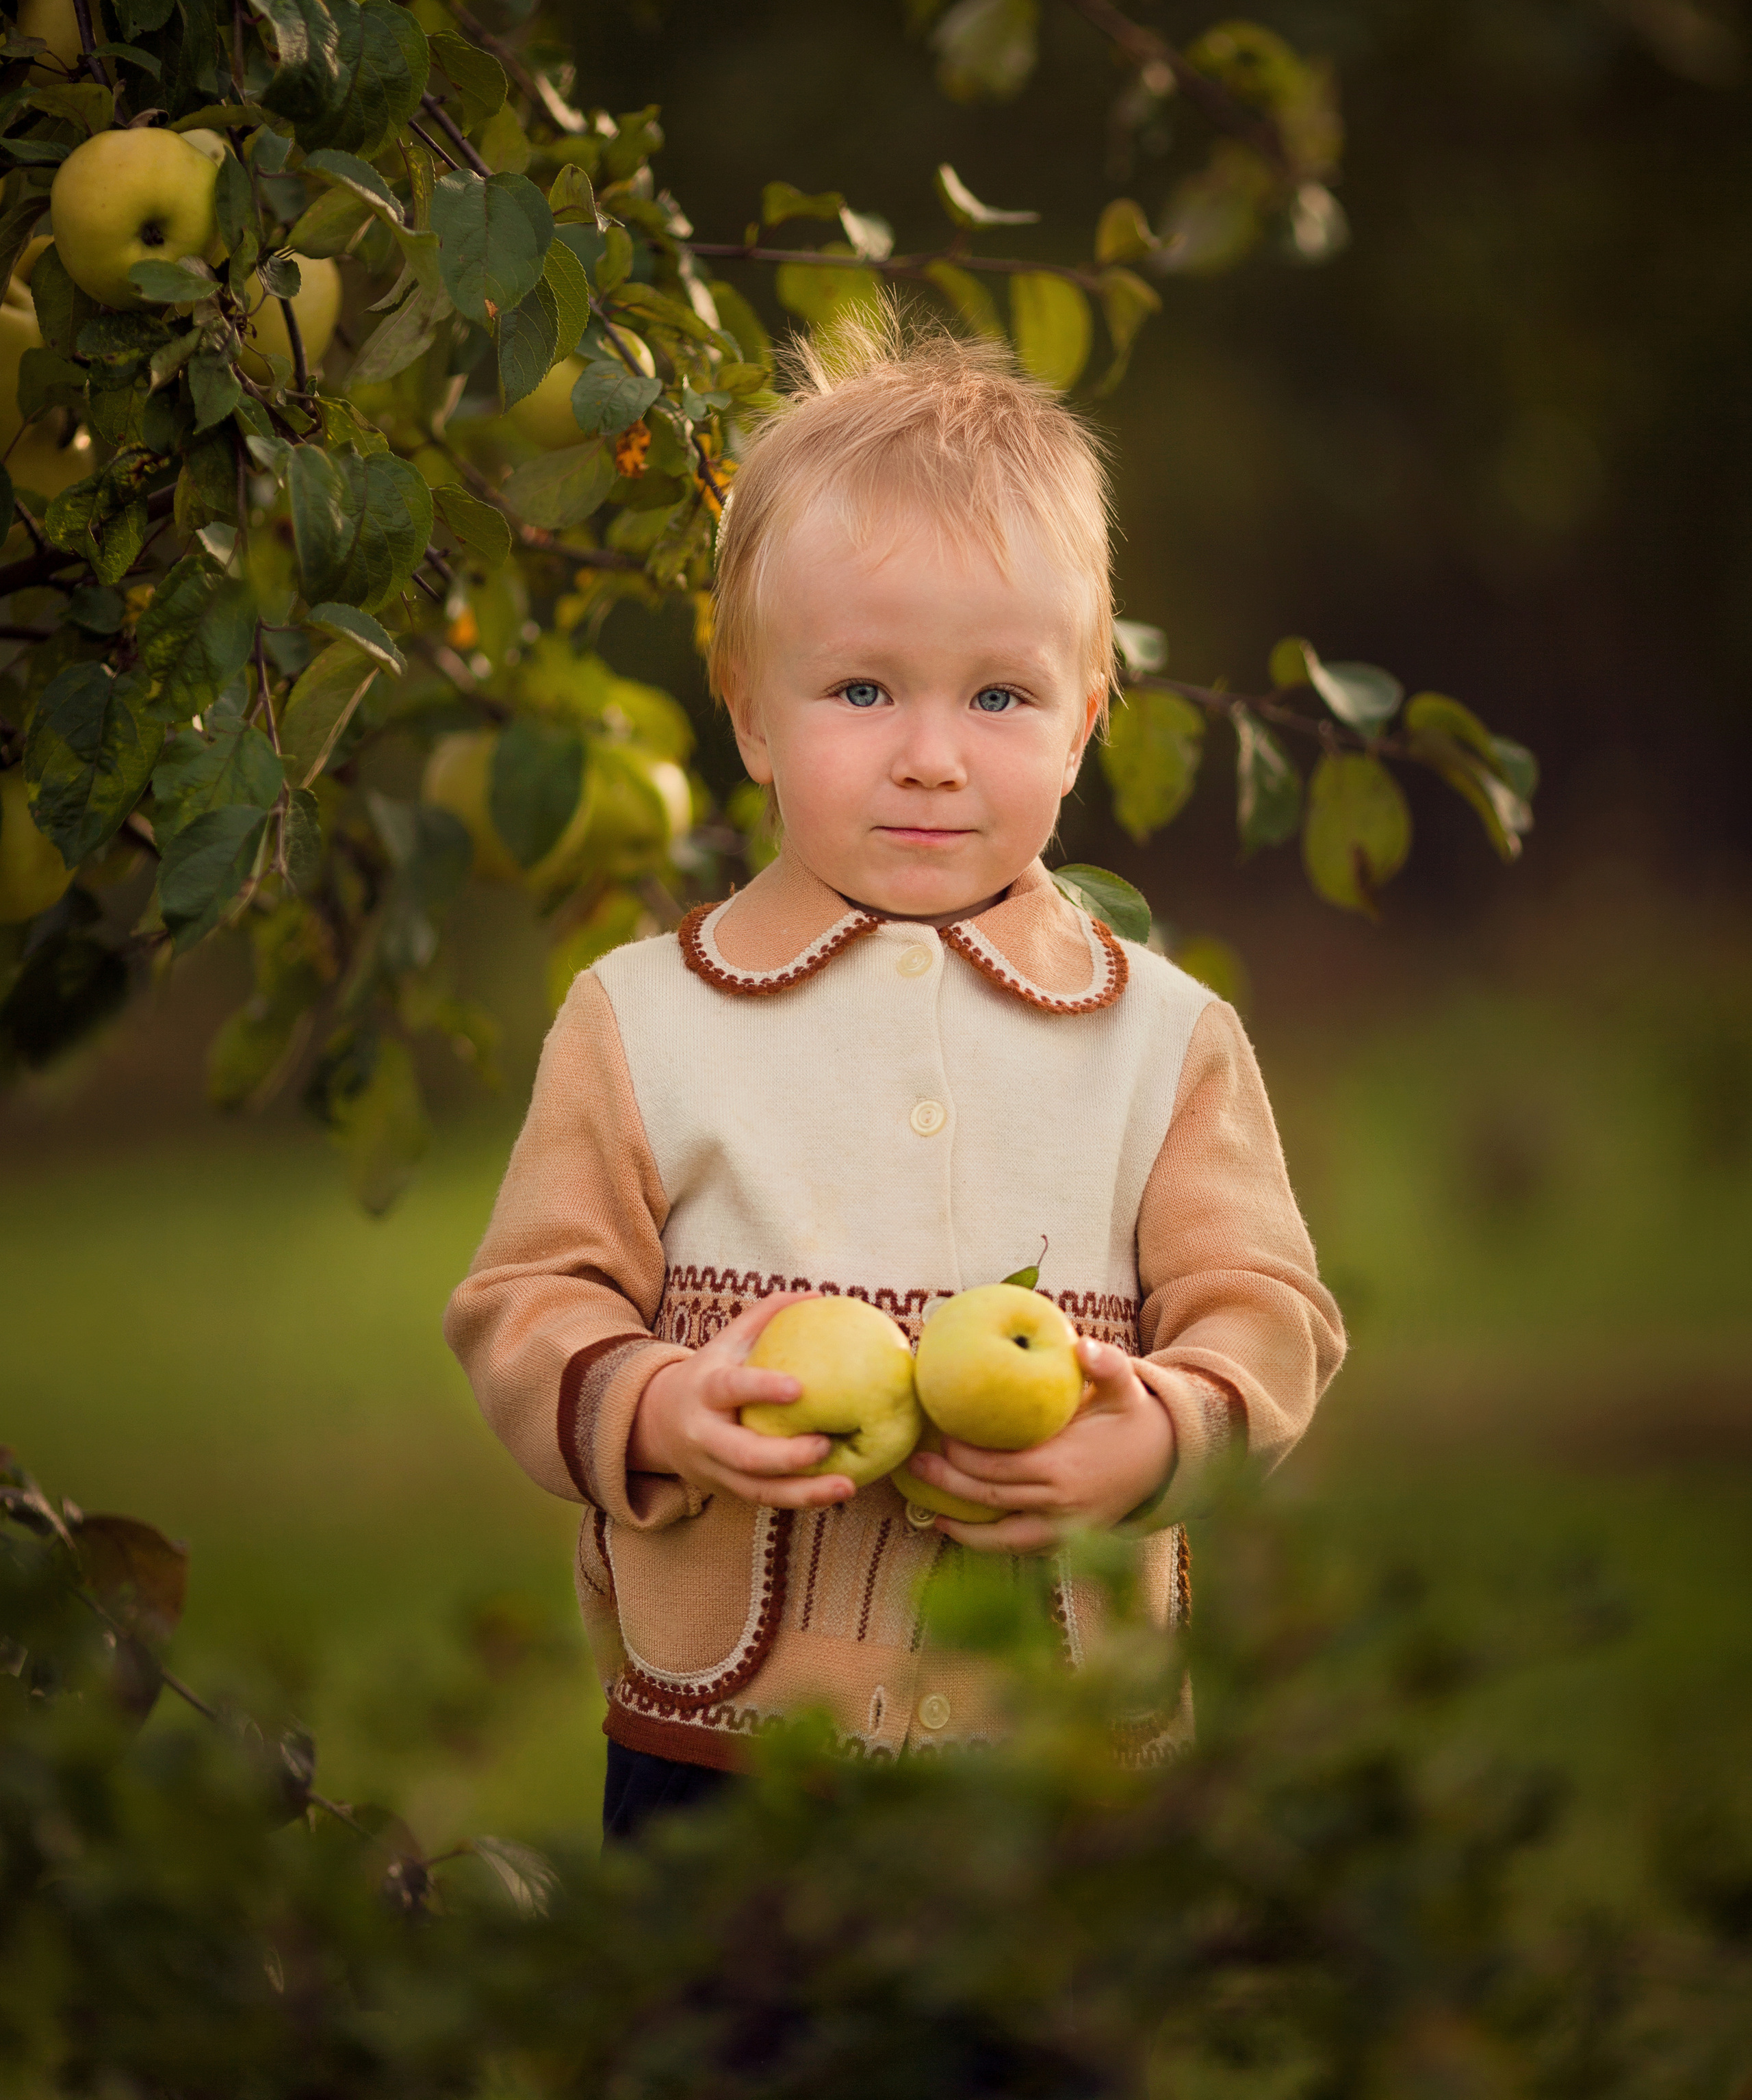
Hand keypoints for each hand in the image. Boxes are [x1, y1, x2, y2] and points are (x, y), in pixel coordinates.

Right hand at [628, 1292, 856, 1509]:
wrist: (659, 1423)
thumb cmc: (709, 1374)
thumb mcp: (726, 1342)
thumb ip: (765, 1316)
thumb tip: (816, 1293)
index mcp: (704, 1390)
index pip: (729, 1389)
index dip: (760, 1389)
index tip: (798, 1389)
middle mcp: (705, 1434)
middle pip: (743, 1453)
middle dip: (786, 1455)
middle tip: (827, 1445)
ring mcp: (715, 1468)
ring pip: (758, 1489)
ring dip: (803, 1492)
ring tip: (846, 1485)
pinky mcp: (729, 1491)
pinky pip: (766, 1500)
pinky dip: (801, 1500)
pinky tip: (837, 1493)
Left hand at [905, 1338, 1175, 1554]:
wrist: (1168, 1464)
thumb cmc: (1134, 1420)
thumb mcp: (1125, 1388)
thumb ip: (1106, 1365)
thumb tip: (1081, 1345)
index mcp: (1065, 1465)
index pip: (1000, 1466)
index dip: (963, 1456)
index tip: (939, 1435)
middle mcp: (1061, 1503)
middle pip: (991, 1500)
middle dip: (947, 1485)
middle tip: (914, 1466)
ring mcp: (1065, 1530)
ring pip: (1002, 1538)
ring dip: (962, 1528)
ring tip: (926, 1511)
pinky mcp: (1068, 1543)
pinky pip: (1020, 1550)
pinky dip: (987, 1546)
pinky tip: (957, 1531)